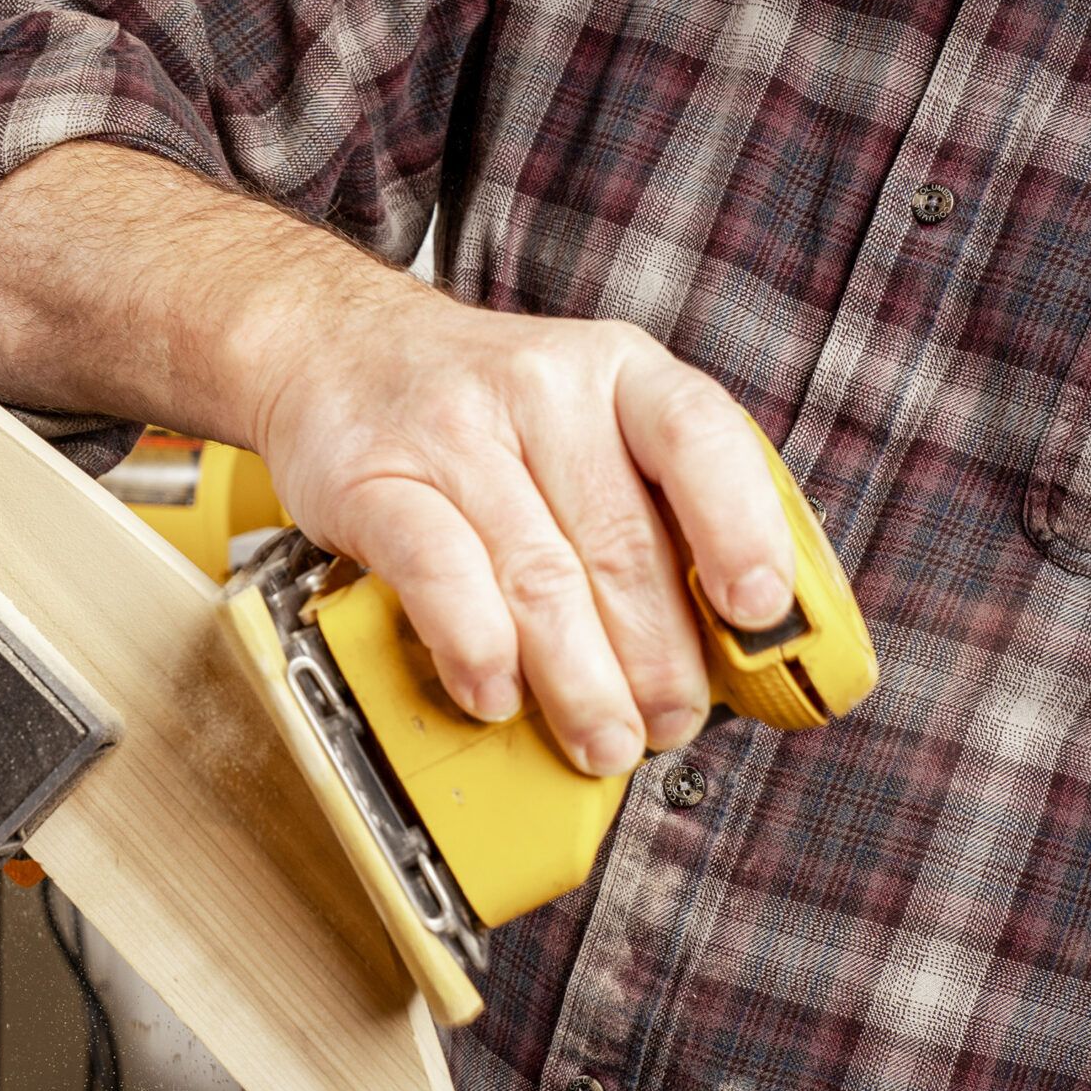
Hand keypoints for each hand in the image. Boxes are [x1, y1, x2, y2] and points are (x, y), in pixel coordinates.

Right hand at [244, 280, 795, 776]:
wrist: (333, 350)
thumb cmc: (485, 413)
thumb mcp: (588, 418)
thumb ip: (654, 506)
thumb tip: (726, 640)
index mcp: (619, 371)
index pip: (697, 436)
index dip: (738, 528)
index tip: (758, 611)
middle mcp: (540, 388)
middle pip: (618, 541)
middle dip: (657, 656)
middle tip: (672, 725)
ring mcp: (452, 431)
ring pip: (536, 574)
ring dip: (578, 681)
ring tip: (603, 740)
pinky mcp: (372, 479)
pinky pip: (438, 572)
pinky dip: (476, 647)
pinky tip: (496, 695)